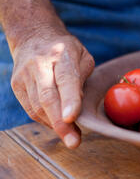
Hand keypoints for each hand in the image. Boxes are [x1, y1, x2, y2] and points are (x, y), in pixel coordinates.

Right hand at [10, 26, 94, 148]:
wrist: (33, 36)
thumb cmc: (66, 51)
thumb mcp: (83, 56)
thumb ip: (83, 78)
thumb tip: (79, 106)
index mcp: (61, 54)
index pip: (66, 79)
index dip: (69, 100)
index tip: (72, 117)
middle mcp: (39, 65)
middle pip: (48, 98)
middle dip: (61, 123)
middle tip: (74, 142)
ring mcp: (25, 76)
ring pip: (38, 107)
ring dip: (55, 126)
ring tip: (72, 137)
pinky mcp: (16, 86)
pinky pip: (31, 109)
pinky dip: (46, 121)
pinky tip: (58, 125)